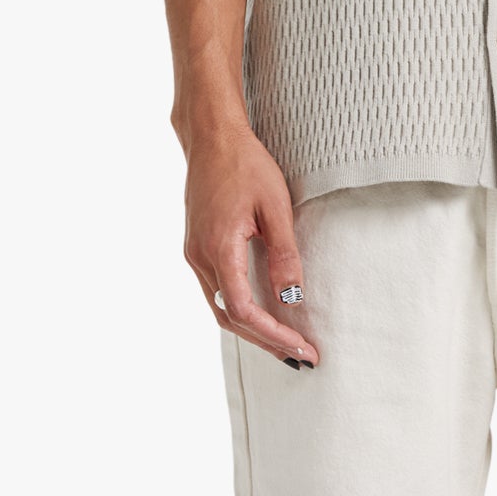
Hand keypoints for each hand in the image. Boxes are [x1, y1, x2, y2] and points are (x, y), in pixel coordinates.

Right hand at [181, 119, 317, 367]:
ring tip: (286, 343)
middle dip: (265, 341)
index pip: (244, 309)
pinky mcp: (197, 248)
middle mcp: (199, 257)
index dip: (274, 334)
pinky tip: (262, 314)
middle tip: (301, 357)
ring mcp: (194, 254)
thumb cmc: (246, 164)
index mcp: (218, 248)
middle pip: (229, 317)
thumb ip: (284, 255)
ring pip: (221, 307)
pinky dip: (240, 309)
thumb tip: (292, 299)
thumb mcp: (275, 206)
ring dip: (252, 329)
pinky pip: (217, 290)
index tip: (303, 348)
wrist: (212, 138)